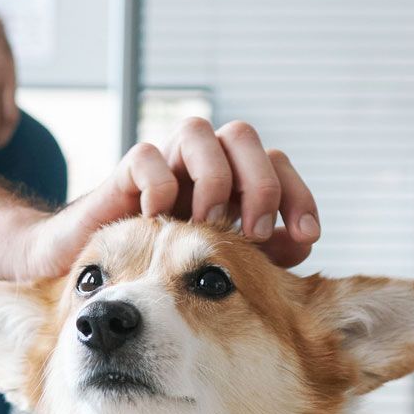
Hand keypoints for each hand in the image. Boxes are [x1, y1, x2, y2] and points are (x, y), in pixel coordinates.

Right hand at [11, 117, 321, 279]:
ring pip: (197, 131)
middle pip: (242, 136)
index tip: (306, 236)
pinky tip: (160, 220)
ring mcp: (163, 167)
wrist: (107, 282)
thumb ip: (263, 254)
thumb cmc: (170, 274)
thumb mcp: (223, 268)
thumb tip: (302, 243)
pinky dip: (159, 184)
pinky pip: (145, 157)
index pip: (277, 165)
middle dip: (258, 183)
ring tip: (208, 224)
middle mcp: (201, 166)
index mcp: (232, 184)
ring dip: (212, 178)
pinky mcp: (123, 178)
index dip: (297, 195)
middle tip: (257, 233)